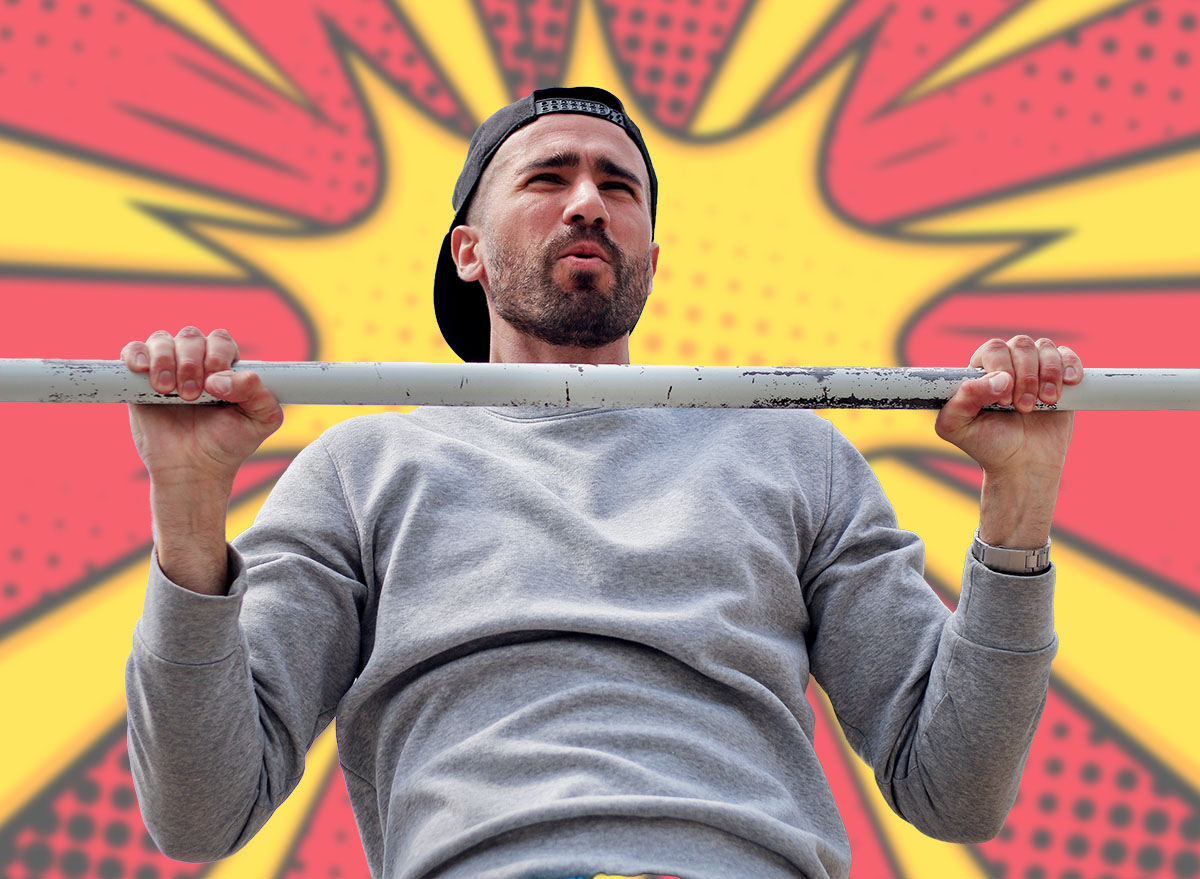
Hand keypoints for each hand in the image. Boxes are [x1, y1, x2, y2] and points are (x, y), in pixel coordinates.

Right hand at [122, 327, 282, 488]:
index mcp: (226, 366)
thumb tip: (217, 378)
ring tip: (168, 390)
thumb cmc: (229, 443)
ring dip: (165, 360)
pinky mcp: (140, 380)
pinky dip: (136, 354)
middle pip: (190, 337)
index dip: (217, 355)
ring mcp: (168, 369)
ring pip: (162, 340)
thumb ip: (257, 392)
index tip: (215, 385)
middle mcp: (197, 362)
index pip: (221, 340)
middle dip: (191, 362)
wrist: (193, 470)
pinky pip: (133, 351)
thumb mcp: (261, 420)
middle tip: (192, 395)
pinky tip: (142, 369)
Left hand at [934, 336, 1081, 546]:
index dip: (1001, 368)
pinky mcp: (1060, 378)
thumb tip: (998, 379)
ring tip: (1045, 402)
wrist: (1023, 465)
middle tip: (1023, 408)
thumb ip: (962, 399)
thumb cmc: (988, 445)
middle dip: (1026, 376)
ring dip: (1048, 373)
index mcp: (980, 372)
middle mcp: (1007, 365)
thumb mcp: (958, 427)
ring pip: (1044, 347)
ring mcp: (1034, 369)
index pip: (993, 349)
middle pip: (1020, 345)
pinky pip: (1067, 355)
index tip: (1003, 401)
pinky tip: (1068, 383)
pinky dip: (1070, 365)